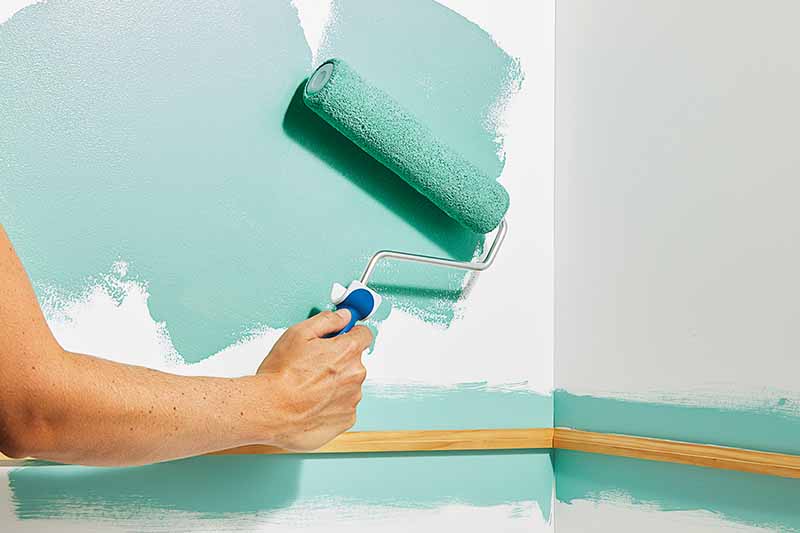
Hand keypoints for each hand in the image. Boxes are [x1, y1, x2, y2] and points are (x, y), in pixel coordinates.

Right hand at [256, 309, 372, 450]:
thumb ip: (327, 320)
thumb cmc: (281, 374)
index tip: (342, 337)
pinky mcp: (346, 419)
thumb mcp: (299, 334)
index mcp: (348, 351)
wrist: (270, 410)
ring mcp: (352, 399)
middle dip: (338, 361)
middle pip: (354, 361)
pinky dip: (332, 405)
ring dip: (335, 384)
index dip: (351, 334)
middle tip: (312, 366)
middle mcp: (356, 375)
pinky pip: (344, 406)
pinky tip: (312, 403)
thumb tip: (344, 316)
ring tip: (309, 387)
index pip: (365, 335)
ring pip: (349, 385)